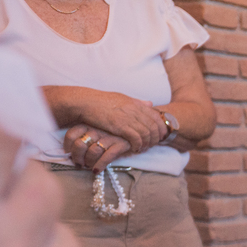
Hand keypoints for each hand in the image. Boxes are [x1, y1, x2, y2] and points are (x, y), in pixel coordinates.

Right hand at [54, 88, 168, 151]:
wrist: (84, 102)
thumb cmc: (101, 101)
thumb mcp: (122, 99)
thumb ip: (137, 102)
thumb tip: (150, 103)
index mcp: (136, 103)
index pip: (157, 117)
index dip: (161, 128)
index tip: (160, 137)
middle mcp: (135, 109)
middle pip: (155, 126)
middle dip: (156, 138)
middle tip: (152, 145)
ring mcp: (128, 117)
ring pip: (148, 133)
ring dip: (147, 144)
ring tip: (142, 148)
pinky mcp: (120, 125)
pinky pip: (137, 138)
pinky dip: (138, 145)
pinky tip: (135, 148)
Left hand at [63, 125, 131, 170]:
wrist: (136, 131)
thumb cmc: (110, 134)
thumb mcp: (95, 130)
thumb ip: (83, 137)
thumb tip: (70, 152)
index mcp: (88, 124)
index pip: (71, 135)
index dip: (68, 147)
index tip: (69, 154)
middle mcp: (97, 129)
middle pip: (80, 145)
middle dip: (77, 157)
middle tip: (80, 163)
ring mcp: (109, 136)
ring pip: (93, 152)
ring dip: (89, 162)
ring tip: (90, 166)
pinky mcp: (120, 144)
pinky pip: (107, 156)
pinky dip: (100, 165)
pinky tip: (97, 170)